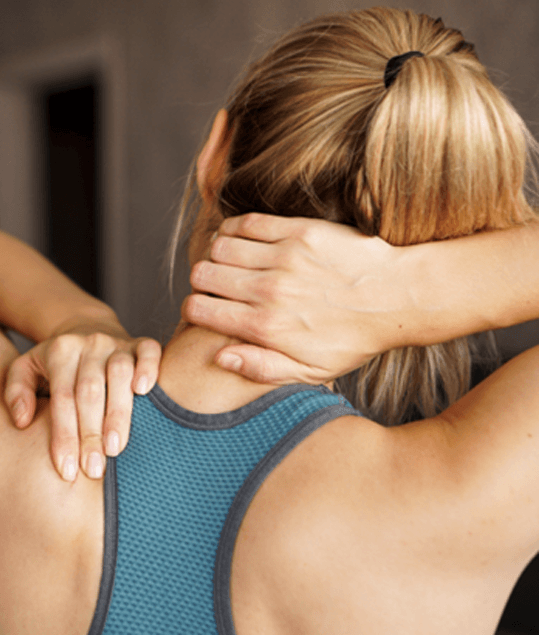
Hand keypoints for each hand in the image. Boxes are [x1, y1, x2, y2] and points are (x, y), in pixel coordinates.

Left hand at [4, 329, 160, 480]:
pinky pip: (149, 351)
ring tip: (116, 447)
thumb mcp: (27, 369)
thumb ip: (17, 392)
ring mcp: (117, 342)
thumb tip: (23, 420)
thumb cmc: (56, 362)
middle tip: (94, 468)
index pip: (62, 398)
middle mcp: (89, 344)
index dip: (65, 435)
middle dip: (91, 433)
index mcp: (60, 351)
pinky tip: (145, 392)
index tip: (67, 471)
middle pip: (90, 390)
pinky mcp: (140, 342)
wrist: (86, 328)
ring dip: (118, 412)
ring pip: (120, 373)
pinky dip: (149, 369)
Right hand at [183, 213, 408, 383]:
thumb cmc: (353, 339)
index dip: (195, 309)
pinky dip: (235, 229)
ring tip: (229, 261)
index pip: (200, 310)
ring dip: (217, 254)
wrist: (397, 298)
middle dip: (201, 281)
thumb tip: (219, 357)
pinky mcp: (300, 231)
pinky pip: (247, 223)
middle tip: (216, 284)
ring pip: (220, 246)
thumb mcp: (311, 372)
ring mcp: (284, 258)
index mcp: (266, 328)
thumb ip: (261, 367)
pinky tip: (242, 239)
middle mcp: (270, 292)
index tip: (205, 308)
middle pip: (203, 275)